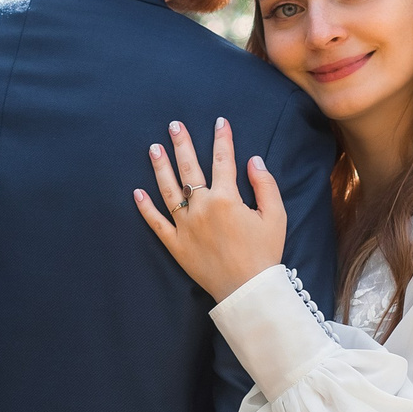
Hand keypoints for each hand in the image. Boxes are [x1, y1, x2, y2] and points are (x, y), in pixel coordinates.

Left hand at [133, 118, 287, 301]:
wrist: (248, 290)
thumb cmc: (265, 253)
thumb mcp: (275, 217)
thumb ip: (265, 185)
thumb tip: (254, 160)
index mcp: (227, 199)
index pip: (223, 160)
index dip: (222, 139)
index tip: (219, 121)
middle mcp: (202, 208)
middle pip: (189, 168)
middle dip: (182, 144)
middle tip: (174, 125)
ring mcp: (185, 226)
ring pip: (168, 190)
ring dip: (160, 167)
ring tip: (153, 148)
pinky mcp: (176, 244)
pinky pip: (157, 223)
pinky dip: (145, 208)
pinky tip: (136, 193)